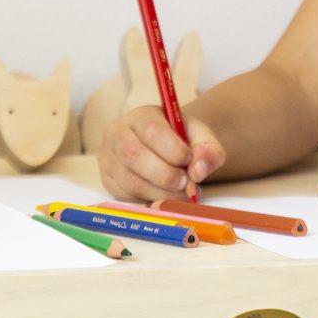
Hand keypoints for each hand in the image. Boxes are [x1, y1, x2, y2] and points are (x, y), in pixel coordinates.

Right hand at [98, 105, 224, 202]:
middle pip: (134, 155)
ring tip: (180, 192)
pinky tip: (165, 197)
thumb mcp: (200, 137)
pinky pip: (126, 197)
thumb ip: (208, 149)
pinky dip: (150, 201)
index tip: (189, 160)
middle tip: (186, 183)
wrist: (166, 147)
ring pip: (129, 181)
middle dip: (165, 175)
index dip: (173, 150)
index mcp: (141, 116)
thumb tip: (199, 171)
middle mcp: (117, 134)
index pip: (151, 130)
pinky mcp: (108, 181)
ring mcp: (108, 159)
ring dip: (160, 193)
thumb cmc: (181, 140)